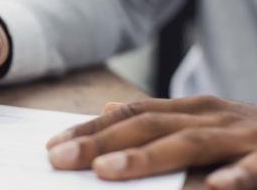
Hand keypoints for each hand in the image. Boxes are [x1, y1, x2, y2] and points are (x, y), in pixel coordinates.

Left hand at [46, 95, 256, 188]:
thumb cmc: (246, 136)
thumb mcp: (200, 122)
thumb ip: (157, 118)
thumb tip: (108, 109)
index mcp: (190, 109)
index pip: (131, 114)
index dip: (91, 128)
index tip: (53, 145)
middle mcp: (210, 115)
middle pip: (148, 126)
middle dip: (101, 141)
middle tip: (61, 158)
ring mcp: (242, 135)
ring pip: (188, 143)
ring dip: (146, 157)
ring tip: (106, 171)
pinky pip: (254, 167)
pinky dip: (234, 176)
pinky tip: (211, 189)